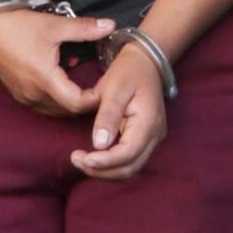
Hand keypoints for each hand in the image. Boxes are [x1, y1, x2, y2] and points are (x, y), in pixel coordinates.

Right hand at [0, 8, 115, 116]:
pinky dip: (58, 102)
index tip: (107, 86)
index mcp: (45, 79)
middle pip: (67, 111)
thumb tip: (110, 26)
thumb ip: (84, 28)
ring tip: (87, 89)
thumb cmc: (20, 26)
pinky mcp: (18, 95)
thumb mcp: (55, 25)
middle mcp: (34, 95)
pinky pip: (43, 107)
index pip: (77, 103)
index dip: (95, 99)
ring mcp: (24, 97)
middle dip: (86, 103)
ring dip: (71, 104)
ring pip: (55, 111)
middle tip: (102, 88)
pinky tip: (65, 87)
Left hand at [70, 42, 167, 180]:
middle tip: (76, 160)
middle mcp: (155, 136)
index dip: (105, 162)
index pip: (128, 154)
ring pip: (129, 169)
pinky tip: (94, 157)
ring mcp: (152, 139)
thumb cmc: (128, 71)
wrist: (144, 61)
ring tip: (81, 160)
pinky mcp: (145, 139)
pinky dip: (111, 164)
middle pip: (129, 168)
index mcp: (149, 122)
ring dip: (105, 171)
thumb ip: (108, 115)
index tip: (82, 158)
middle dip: (102, 171)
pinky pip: (129, 160)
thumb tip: (98, 145)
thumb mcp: (114, 87)